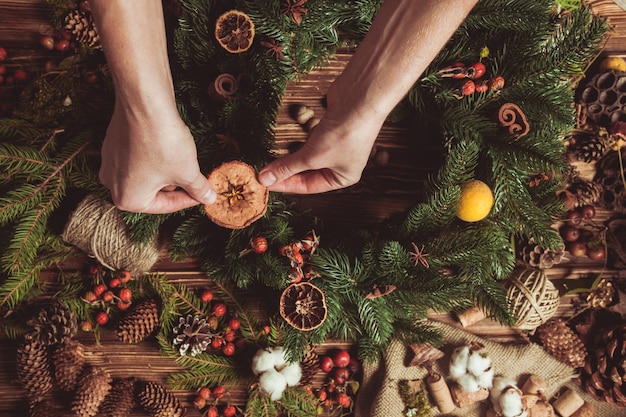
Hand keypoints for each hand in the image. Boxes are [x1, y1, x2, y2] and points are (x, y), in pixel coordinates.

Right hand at [99, 103, 215, 213]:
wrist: (145, 104)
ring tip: (185, 163)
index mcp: (127, 199)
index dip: (188, 200)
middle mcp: (112, 183)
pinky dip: (154, 156)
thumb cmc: (163, 143)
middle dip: (176, 186)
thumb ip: (198, 189)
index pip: (164, 206)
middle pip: (152, 191)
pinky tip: (169, 147)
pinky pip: (136, 157)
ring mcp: (110, 162)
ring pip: (145, 174)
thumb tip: (209, 198)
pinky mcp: (113, 142)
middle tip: (196, 180)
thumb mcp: (188, 172)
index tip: (203, 195)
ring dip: (166, 171)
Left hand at [258, 90, 384, 193]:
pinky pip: (309, 140)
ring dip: (289, 157)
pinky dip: (297, 142)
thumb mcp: (312, 156)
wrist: (360, 99)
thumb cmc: (344, 134)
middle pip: (307, 172)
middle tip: (264, 172)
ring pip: (307, 155)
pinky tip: (284, 143)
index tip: (265, 182)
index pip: (308, 186)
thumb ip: (287, 167)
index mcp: (342, 177)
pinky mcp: (329, 127)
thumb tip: (265, 179)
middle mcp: (341, 163)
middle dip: (286, 172)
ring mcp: (336, 144)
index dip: (285, 185)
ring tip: (270, 160)